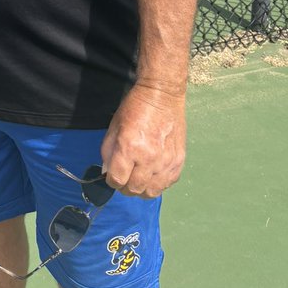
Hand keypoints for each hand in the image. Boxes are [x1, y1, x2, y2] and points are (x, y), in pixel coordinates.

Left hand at [100, 82, 186, 198]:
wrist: (162, 96)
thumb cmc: (135, 108)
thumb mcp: (114, 126)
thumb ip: (108, 151)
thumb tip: (108, 172)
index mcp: (129, 148)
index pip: (117, 180)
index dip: (111, 181)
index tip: (111, 177)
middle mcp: (149, 158)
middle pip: (134, 189)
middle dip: (125, 187)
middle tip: (124, 179)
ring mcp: (166, 162)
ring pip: (151, 191)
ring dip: (141, 189)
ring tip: (138, 179)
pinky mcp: (179, 161)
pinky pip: (167, 184)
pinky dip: (158, 184)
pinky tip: (152, 174)